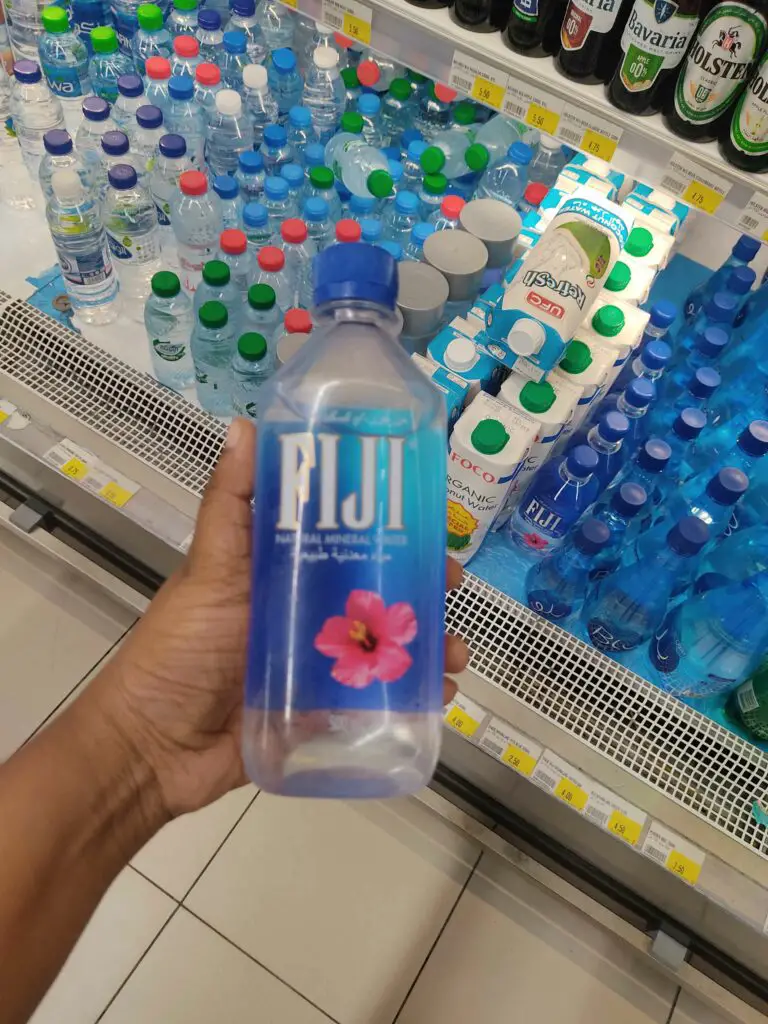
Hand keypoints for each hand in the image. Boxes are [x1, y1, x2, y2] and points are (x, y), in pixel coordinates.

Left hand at [89, 418, 468, 819]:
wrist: (152, 749)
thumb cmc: (178, 651)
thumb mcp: (209, 569)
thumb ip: (230, 504)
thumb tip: (244, 424)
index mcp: (284, 575)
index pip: (347, 540)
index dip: (390, 528)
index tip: (428, 518)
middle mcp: (307, 616)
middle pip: (378, 593)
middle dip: (422, 588)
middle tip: (451, 586)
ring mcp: (318, 668)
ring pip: (389, 648)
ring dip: (429, 645)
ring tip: (452, 653)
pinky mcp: (324, 715)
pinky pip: (380, 703)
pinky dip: (416, 699)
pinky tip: (439, 694)